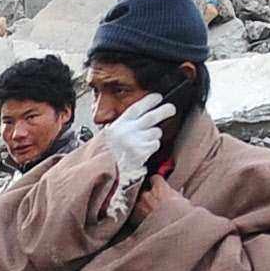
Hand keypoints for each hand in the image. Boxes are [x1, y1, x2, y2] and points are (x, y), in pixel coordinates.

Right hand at [94, 94, 171, 215]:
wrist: (98, 173)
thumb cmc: (101, 158)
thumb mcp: (107, 137)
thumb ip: (122, 127)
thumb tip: (137, 120)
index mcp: (118, 125)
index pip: (137, 108)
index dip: (149, 101)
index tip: (158, 97)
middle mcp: (128, 131)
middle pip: (152, 116)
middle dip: (165, 110)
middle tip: (171, 109)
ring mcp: (136, 142)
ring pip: (155, 133)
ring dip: (154, 136)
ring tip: (144, 142)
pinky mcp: (142, 153)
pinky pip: (154, 146)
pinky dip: (151, 148)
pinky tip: (142, 152)